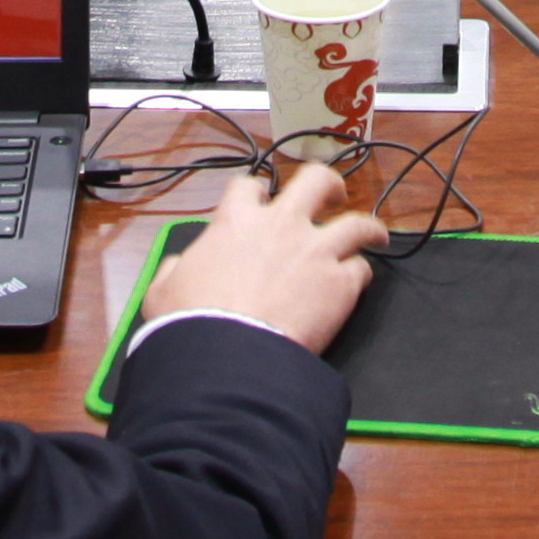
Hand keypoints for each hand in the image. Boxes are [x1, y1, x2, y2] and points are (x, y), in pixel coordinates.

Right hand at [149, 157, 390, 355]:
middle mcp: (282, 226)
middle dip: (328, 186)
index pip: (248, 187)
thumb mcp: (163, 290)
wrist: (229, 357)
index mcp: (236, 221)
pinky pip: (361, 271)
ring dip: (367, 227)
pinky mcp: (341, 285)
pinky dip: (358, 276)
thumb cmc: (191, 323)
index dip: (255, 193)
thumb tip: (178, 268)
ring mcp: (317, 252)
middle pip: (315, 181)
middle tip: (332, 196)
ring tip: (375, 234)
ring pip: (357, 223)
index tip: (261, 202)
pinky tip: (356, 285)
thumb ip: (176, 269)